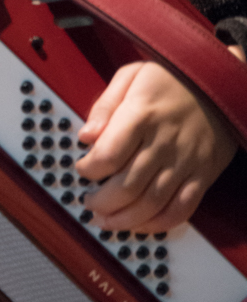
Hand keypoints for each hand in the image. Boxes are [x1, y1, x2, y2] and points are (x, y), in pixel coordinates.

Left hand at [75, 56, 241, 231]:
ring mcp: (186, 162)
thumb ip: (105, 105)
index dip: (88, 169)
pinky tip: (139, 225)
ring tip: (105, 220)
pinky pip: (181, 209)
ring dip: (123, 219)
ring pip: (151, 204)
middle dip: (101, 202)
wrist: (220, 82)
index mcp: (142, 115)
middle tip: (89, 202)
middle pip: (127, 186)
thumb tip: (85, 135)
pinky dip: (158, 224)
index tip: (82, 169)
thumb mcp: (132, 75)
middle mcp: (164, 143)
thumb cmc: (171, 78)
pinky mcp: (203, 175)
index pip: (108, 155)